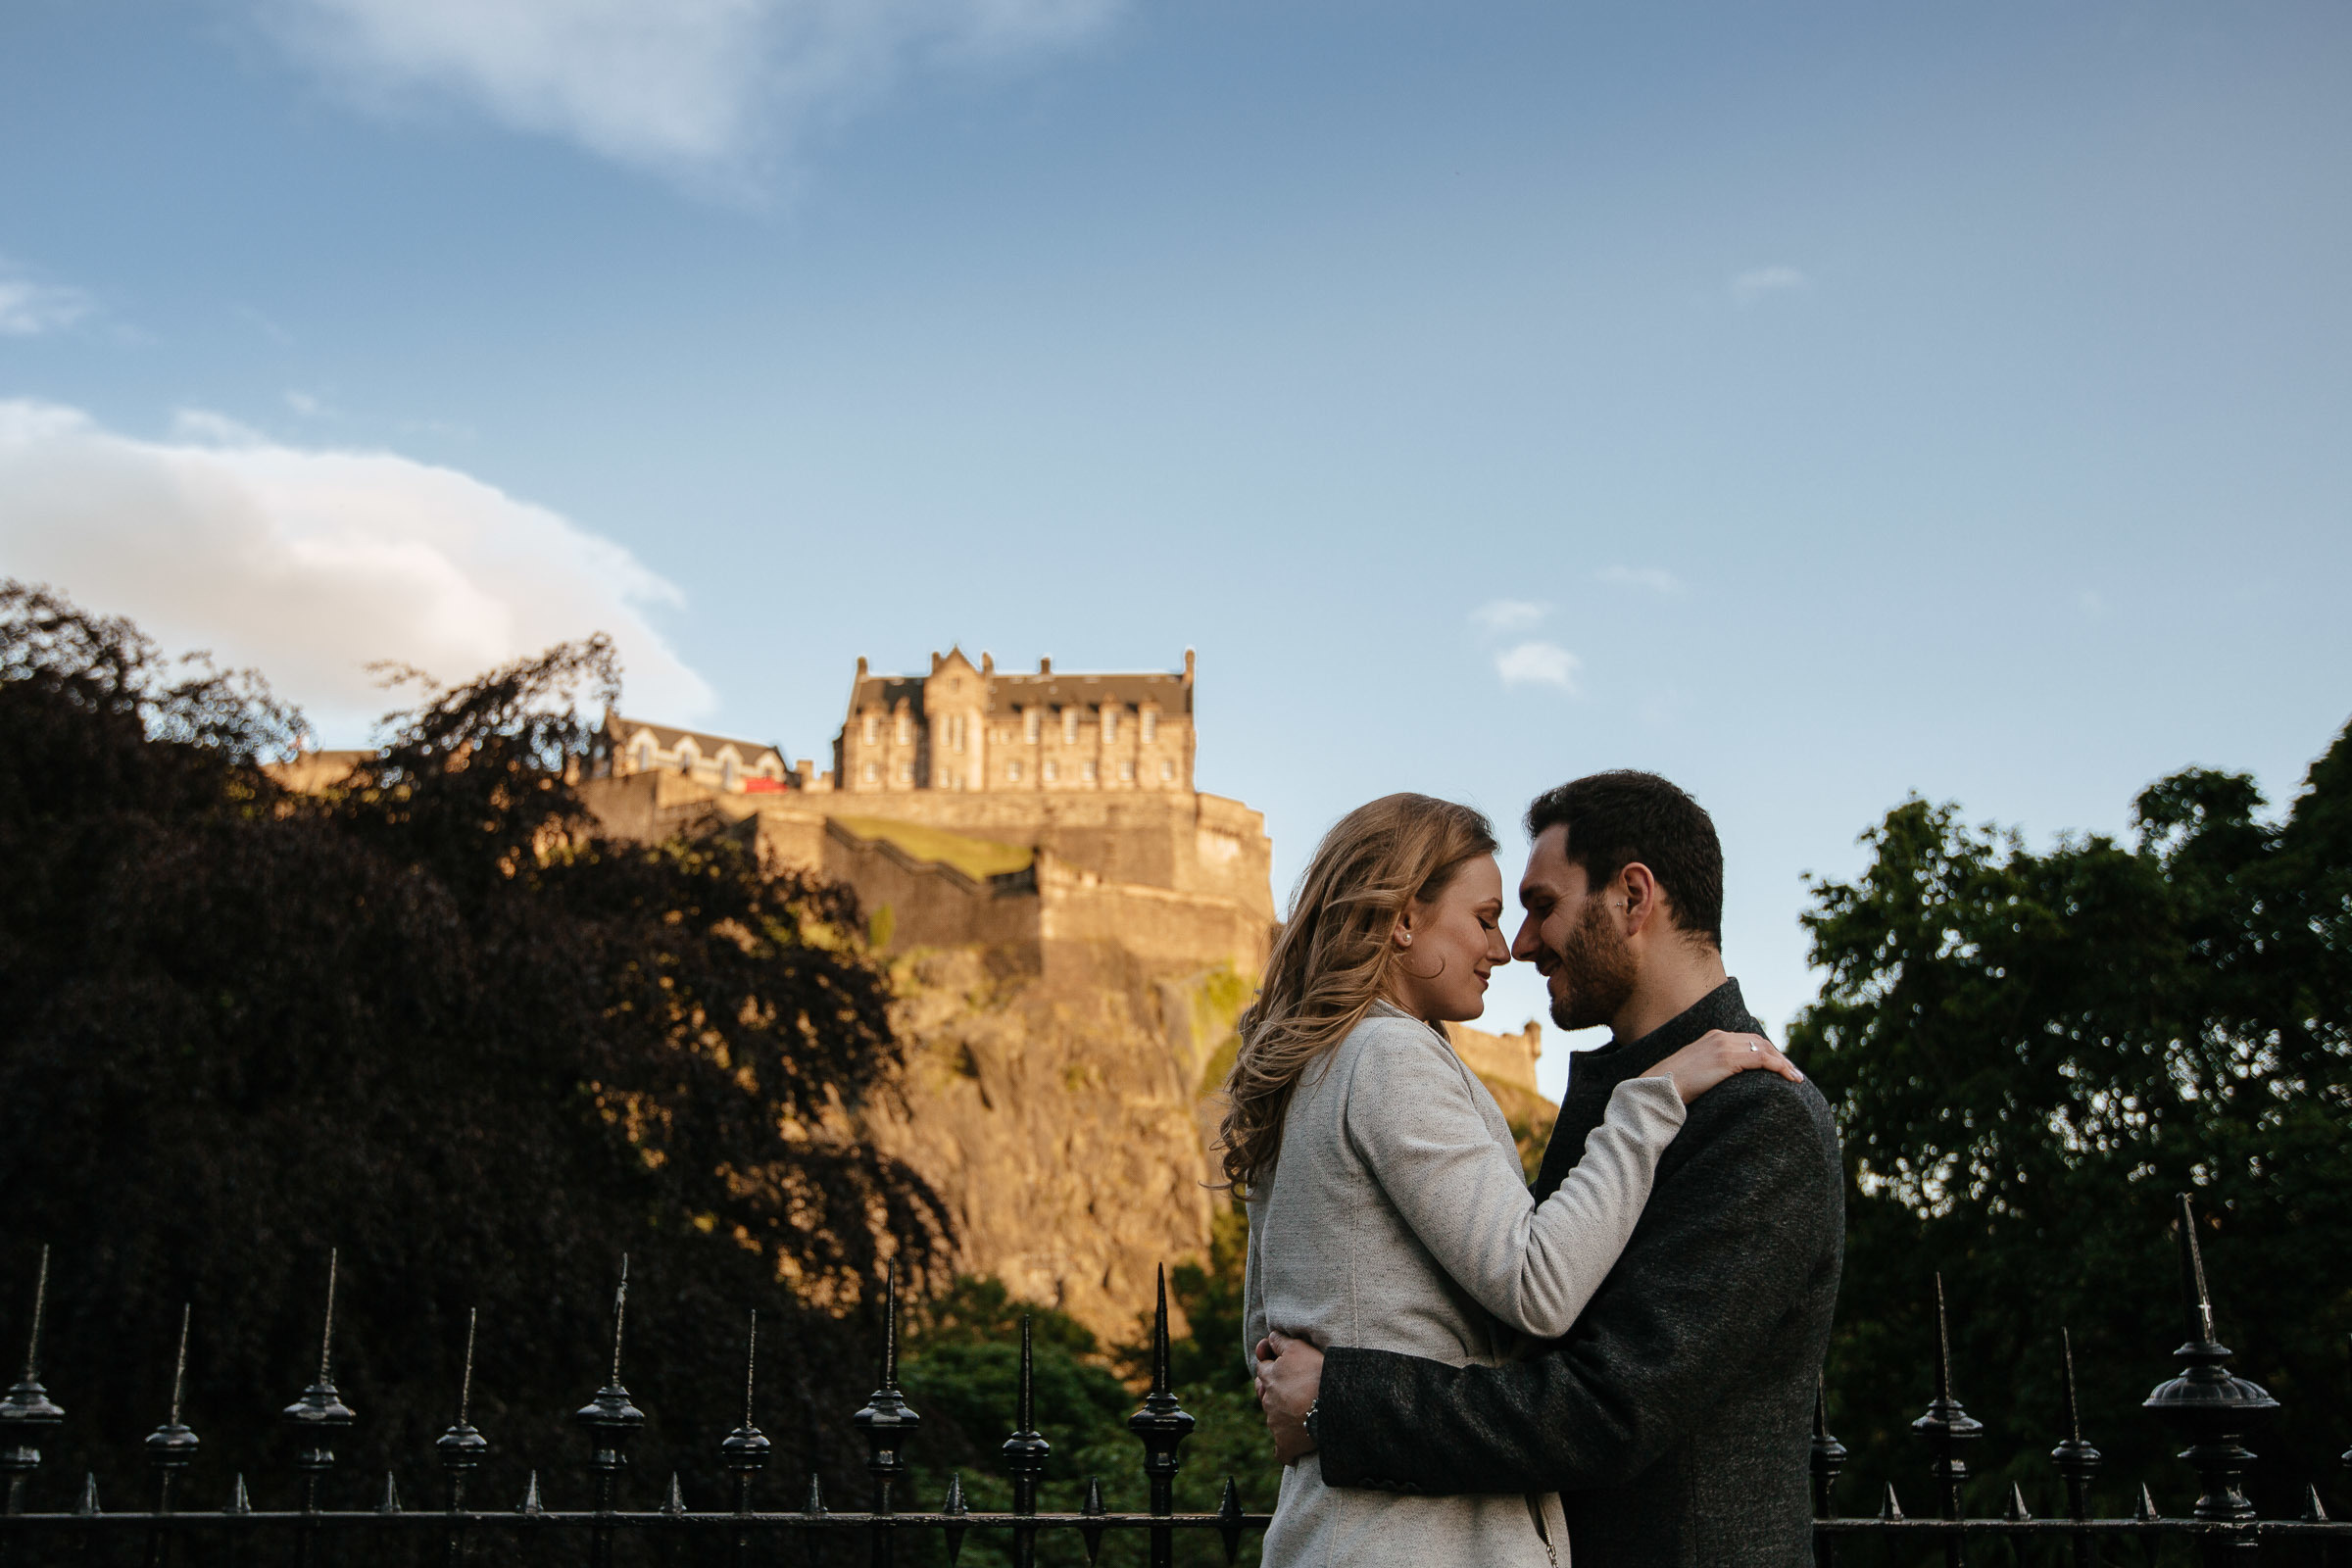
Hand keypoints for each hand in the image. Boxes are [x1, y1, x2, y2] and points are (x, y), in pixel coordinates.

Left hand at [1252, 1329, 1324, 1464]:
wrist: (1331, 1407)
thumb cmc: (1316, 1375)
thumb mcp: (1298, 1349)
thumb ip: (1281, 1342)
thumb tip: (1270, 1337)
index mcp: (1270, 1377)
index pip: (1263, 1367)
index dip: (1270, 1364)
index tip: (1277, 1363)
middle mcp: (1268, 1400)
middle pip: (1263, 1392)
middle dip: (1269, 1388)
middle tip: (1284, 1387)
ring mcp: (1275, 1423)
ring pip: (1272, 1418)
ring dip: (1279, 1414)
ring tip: (1295, 1413)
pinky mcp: (1284, 1444)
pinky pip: (1281, 1451)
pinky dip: (1285, 1449)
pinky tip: (1290, 1450)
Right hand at [1648, 1029, 1803, 1103]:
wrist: (1659, 1088)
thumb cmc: (1673, 1087)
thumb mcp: (1694, 1073)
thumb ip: (1710, 1071)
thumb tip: (1721, 1084)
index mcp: (1711, 1038)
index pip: (1747, 1039)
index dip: (1766, 1052)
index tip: (1779, 1066)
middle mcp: (1719, 1037)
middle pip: (1759, 1041)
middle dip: (1778, 1056)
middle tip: (1792, 1073)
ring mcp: (1723, 1046)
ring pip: (1764, 1049)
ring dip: (1783, 1063)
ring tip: (1796, 1078)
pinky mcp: (1727, 1059)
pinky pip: (1762, 1059)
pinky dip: (1780, 1066)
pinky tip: (1790, 1078)